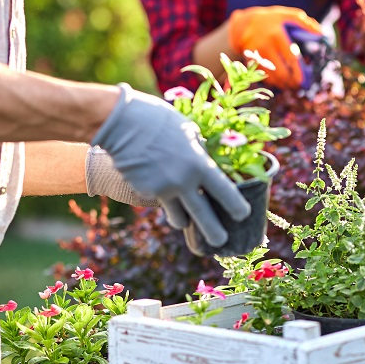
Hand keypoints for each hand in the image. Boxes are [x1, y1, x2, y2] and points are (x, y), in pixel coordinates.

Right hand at [91, 84, 250, 245]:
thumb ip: (199, 154)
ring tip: (187, 221)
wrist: (121, 122)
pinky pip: (161, 204)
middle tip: (221, 242)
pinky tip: (160, 187)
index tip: (242, 215)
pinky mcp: (145, 192)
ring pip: (179, 220)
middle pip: (204, 218)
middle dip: (215, 234)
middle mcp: (183, 181)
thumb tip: (207, 168)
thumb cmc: (159, 121)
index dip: (237, 208)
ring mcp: (163, 190)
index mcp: (200, 164)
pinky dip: (165, 202)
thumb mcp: (188, 132)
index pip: (226, 193)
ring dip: (184, 221)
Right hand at [228, 6, 322, 88]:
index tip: (305, 79)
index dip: (299, 71)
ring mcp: (257, 56)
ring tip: (291, 84)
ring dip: (283, 84)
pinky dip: (273, 82)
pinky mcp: (251, 62)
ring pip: (272, 77)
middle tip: (299, 84)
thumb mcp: (287, 15)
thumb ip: (305, 23)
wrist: (244, 25)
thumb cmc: (271, 20)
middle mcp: (266, 46)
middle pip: (281, 72)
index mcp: (277, 35)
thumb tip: (320, 34)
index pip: (291, 58)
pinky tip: (280, 81)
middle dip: (291, 81)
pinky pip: (264, 77)